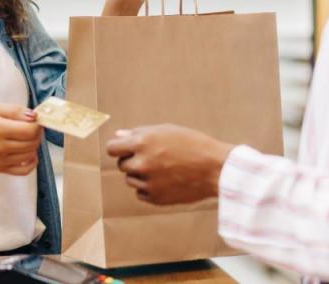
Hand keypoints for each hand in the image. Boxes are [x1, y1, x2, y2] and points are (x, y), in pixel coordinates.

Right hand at [0, 103, 42, 175]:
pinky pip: (24, 170)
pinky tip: (27, 153)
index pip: (30, 131)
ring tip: (25, 137)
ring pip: (30, 155)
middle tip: (30, 127)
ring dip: (33, 145)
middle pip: (32, 143)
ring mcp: (0, 161)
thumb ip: (15, 111)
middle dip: (36, 133)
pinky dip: (31, 162)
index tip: (35, 120)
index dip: (37, 124)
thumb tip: (35, 116)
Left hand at [105, 123, 233, 204]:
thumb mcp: (166, 131)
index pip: (112, 148)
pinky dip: (149, 188)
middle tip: (154, 158)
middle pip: (122, 165)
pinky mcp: (156, 198)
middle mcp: (142, 163)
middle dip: (133, 161)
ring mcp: (148, 182)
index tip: (125, 149)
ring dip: (140, 175)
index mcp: (142, 143)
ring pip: (131, 180)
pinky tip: (166, 181)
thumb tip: (118, 135)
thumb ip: (139, 133)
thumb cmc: (193, 144)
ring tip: (163, 169)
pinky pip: (141, 193)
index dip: (118, 147)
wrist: (216, 169)